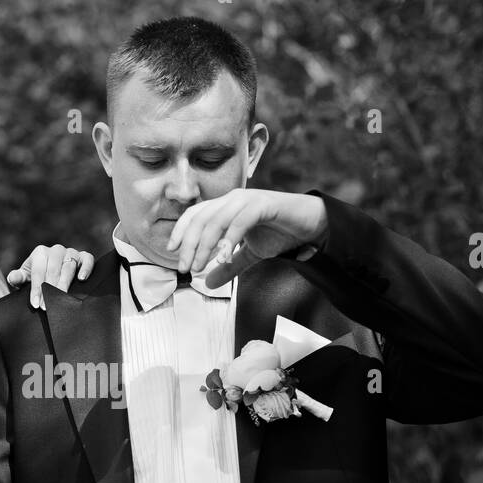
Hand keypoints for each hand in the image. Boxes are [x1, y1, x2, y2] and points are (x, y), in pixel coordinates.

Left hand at [5, 244, 94, 309]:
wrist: (51, 276)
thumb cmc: (36, 279)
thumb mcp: (25, 279)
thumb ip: (18, 278)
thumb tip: (13, 277)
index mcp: (40, 253)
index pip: (38, 272)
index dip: (36, 289)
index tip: (36, 304)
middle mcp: (56, 250)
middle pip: (53, 270)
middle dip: (50, 290)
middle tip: (47, 307)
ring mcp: (71, 253)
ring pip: (69, 267)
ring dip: (64, 284)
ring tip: (62, 299)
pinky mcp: (84, 257)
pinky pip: (88, 259)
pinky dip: (86, 268)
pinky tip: (82, 279)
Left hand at [164, 189, 328, 286]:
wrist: (311, 225)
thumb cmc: (280, 234)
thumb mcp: (250, 254)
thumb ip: (229, 266)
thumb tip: (208, 283)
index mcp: (226, 206)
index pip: (195, 215)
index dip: (181, 232)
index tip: (171, 252)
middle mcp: (233, 199)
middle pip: (201, 218)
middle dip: (189, 245)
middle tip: (185, 268)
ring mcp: (247, 200)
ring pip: (216, 220)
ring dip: (205, 245)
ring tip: (199, 267)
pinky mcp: (263, 204)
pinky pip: (240, 221)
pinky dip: (229, 240)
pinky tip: (223, 258)